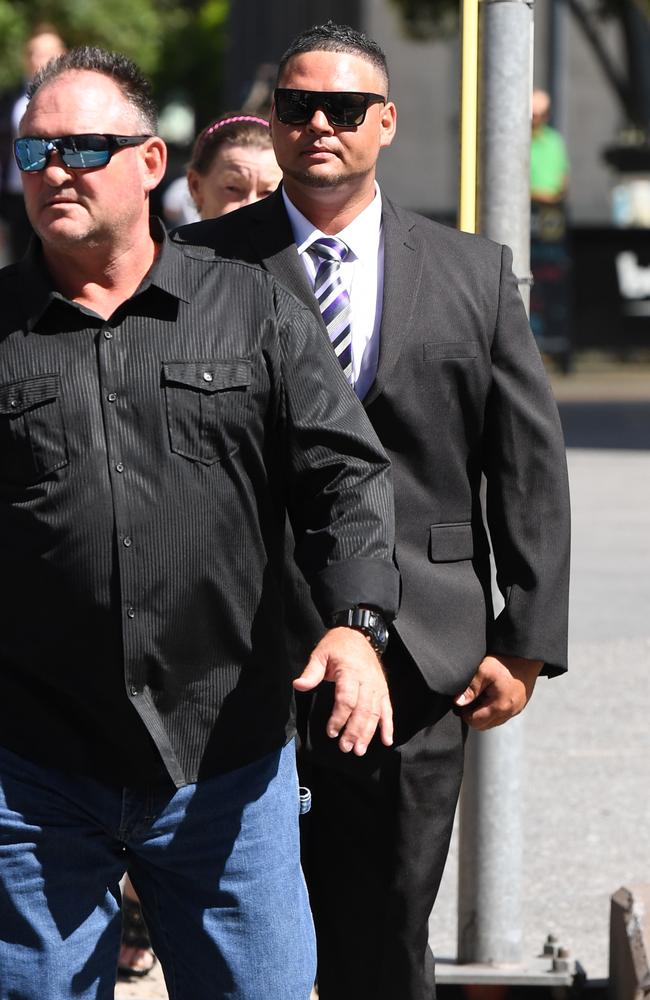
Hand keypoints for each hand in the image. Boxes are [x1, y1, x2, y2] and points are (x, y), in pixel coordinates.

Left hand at [293, 627, 392, 754]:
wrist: (359, 633)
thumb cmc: (337, 645)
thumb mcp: (320, 653)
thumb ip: (311, 672)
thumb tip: (298, 685)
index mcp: (350, 671)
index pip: (347, 699)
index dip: (339, 717)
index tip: (331, 732)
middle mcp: (367, 680)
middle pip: (363, 710)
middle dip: (354, 731)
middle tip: (346, 748)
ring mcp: (377, 686)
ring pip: (375, 713)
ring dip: (369, 733)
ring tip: (360, 749)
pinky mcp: (383, 689)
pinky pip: (387, 709)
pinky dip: (388, 725)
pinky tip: (386, 740)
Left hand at [453, 654, 542, 730]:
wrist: (525, 656)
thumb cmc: (503, 662)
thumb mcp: (483, 671)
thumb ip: (470, 689)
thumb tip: (457, 703)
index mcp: (500, 706)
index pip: (475, 722)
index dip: (464, 713)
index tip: (461, 700)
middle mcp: (509, 712)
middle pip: (483, 725)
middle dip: (473, 715)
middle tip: (469, 698)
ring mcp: (516, 711)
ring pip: (493, 722)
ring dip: (483, 713)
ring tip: (480, 695)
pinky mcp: (519, 706)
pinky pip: (501, 716)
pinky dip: (492, 710)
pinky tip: (490, 694)